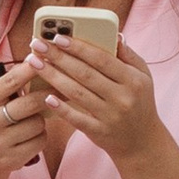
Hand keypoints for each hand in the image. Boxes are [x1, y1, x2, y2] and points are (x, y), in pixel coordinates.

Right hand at [0, 53, 50, 178]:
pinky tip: (30, 137)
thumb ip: (10, 85)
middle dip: (47, 96)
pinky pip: (40, 141)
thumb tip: (38, 60)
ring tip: (31, 122)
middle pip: (30, 103)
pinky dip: (40, 137)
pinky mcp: (10, 160)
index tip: (47, 59)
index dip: (31, 69)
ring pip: (38, 124)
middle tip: (61, 89)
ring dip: (40, 121)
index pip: (11, 81)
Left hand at [24, 31, 162, 166]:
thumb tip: (115, 36)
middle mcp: (122, 97)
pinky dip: (62, 108)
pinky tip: (46, 97)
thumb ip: (129, 56)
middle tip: (38, 45)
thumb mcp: (144, 77)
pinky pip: (77, 119)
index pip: (102, 59)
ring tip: (35, 63)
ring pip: (77, 93)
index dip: (79, 47)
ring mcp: (110, 116)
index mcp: (132, 80)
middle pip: (85, 74)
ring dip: (53, 77)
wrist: (143, 142)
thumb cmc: (140, 103)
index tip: (58, 37)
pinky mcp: (99, 132)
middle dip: (59, 57)